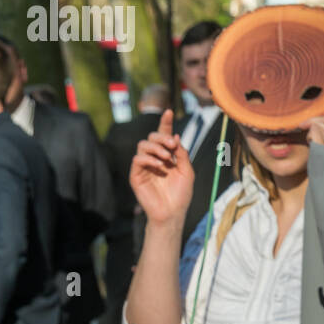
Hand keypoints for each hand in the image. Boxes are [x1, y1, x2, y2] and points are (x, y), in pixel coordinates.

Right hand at [129, 110, 194, 226]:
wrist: (173, 212)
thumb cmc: (181, 194)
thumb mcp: (187, 171)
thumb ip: (182, 154)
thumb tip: (176, 136)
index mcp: (168, 156)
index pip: (164, 136)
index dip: (165, 123)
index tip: (169, 111)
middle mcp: (155, 158)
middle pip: (151, 137)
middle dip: (162, 137)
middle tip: (172, 145)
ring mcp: (144, 166)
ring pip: (143, 145)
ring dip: (156, 148)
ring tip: (167, 158)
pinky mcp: (136, 175)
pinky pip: (137, 159)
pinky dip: (149, 159)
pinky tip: (159, 166)